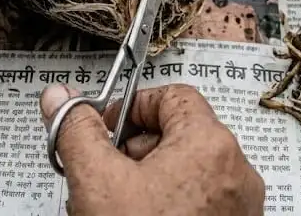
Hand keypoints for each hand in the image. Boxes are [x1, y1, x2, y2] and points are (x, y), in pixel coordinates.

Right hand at [40, 84, 264, 215]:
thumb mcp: (97, 182)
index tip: (105, 128)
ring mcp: (238, 206)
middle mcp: (236, 172)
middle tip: (103, 172)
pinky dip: (166, 206)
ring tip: (114, 207)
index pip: (172, 96)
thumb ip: (77, 132)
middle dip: (133, 150)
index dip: (131, 107)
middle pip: (179, 134)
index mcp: (210, 145)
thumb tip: (61, 102)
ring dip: (146, 180)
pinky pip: (198, 202)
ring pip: (186, 172)